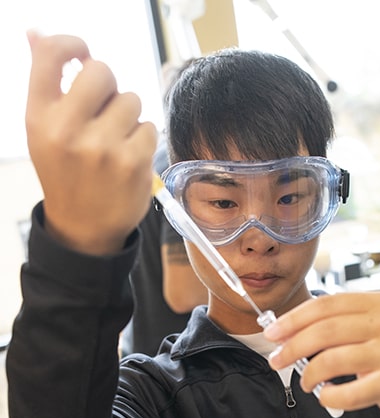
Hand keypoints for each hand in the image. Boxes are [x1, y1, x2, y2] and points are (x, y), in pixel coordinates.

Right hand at [25, 32, 157, 254]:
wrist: (84, 228)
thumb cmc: (65, 174)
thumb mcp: (44, 130)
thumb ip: (46, 83)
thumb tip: (36, 33)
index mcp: (39, 117)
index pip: (52, 54)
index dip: (72, 44)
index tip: (83, 53)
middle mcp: (68, 129)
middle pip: (102, 71)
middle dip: (107, 87)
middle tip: (103, 111)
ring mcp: (103, 147)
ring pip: (131, 99)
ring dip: (127, 117)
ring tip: (113, 142)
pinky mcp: (133, 162)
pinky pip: (149, 126)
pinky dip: (142, 139)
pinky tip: (128, 159)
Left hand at [264, 292, 379, 417]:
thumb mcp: (368, 323)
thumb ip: (333, 322)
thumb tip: (284, 332)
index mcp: (377, 302)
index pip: (326, 305)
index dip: (293, 319)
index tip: (272, 333)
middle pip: (326, 331)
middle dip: (293, 347)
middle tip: (276, 360)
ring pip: (333, 360)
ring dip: (309, 374)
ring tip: (305, 382)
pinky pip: (350, 393)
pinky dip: (329, 396)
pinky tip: (325, 395)